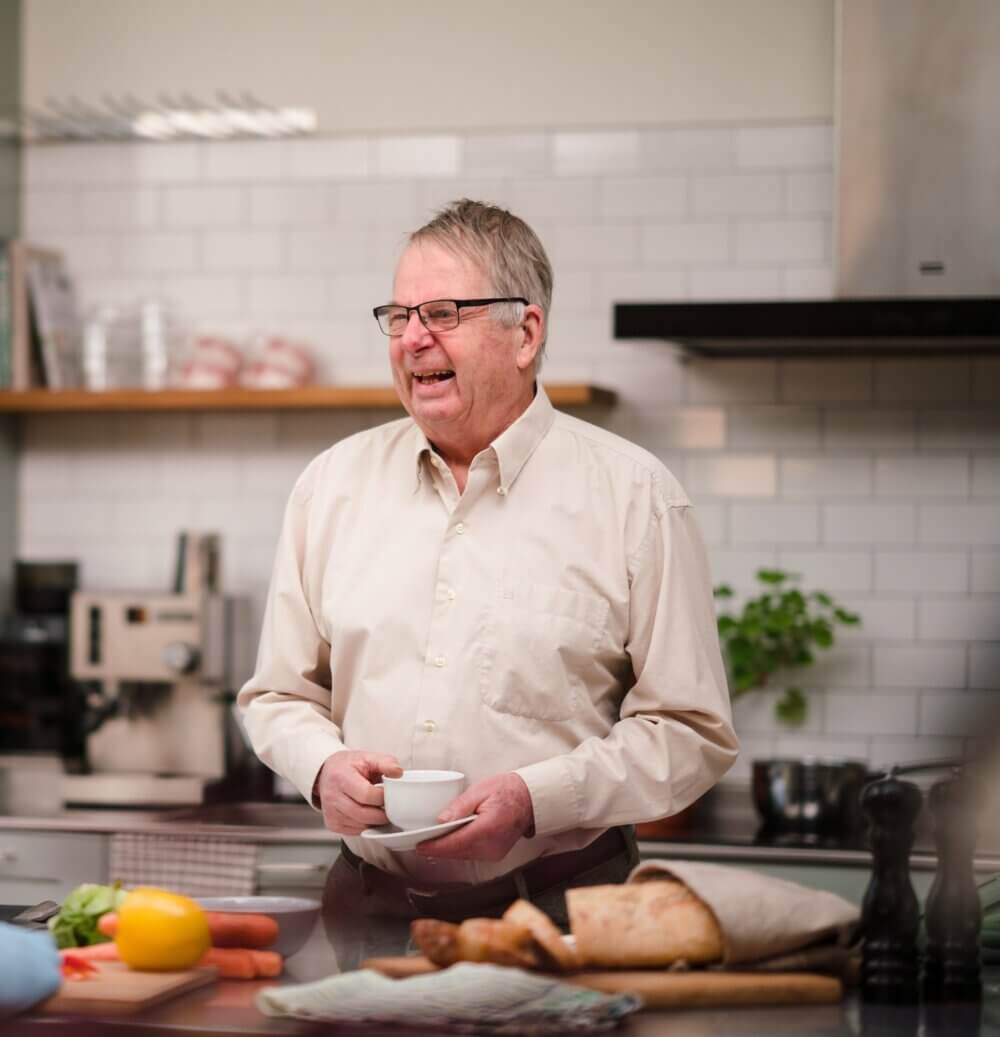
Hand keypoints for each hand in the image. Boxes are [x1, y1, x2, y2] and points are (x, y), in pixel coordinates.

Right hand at [314, 750, 401, 835]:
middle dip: (382, 813)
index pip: (367, 795)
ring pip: (361, 826)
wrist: (326, 772)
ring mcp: (331, 813)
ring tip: (381, 809)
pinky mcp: (332, 824)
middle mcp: (333, 797)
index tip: (390, 793)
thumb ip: (385, 762)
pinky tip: (370, 815)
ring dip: (376, 821)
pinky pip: (356, 831)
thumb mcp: (367, 757)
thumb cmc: (348, 765)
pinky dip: (367, 826)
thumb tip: (398, 772)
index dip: (383, 797)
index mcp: (341, 778)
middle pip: (364, 814)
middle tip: (392, 807)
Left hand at [415, 772, 534, 861]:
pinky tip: (450, 841)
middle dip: (437, 849)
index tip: (419, 846)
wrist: (529, 799)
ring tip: (431, 840)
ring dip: (447, 849)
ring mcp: (494, 853)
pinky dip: (458, 849)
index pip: (455, 843)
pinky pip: (471, 854)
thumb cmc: (507, 790)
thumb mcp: (481, 790)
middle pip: (456, 852)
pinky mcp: (494, 855)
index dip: (434, 847)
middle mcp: (491, 846)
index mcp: (487, 828)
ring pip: (462, 856)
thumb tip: (441, 820)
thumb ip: (460, 806)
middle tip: (419, 841)